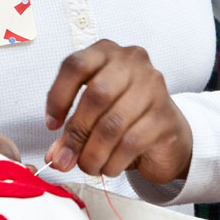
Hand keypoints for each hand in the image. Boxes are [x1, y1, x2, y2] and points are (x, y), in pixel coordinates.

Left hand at [44, 40, 192, 183]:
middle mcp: (132, 62)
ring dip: (94, 153)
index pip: (76, 65)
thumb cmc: (123, 115)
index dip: (58, 96)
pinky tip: (108, 167)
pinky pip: (131, 143)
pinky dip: (113, 161)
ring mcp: (153, 87)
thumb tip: (57, 156)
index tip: (52, 124)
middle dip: (77, 132)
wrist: (167, 131)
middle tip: (66, 157)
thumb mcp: (92, 114)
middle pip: (96, 95)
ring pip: (113, 123)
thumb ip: (72, 130)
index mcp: (106, 52)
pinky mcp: (165, 116)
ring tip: (88, 166)